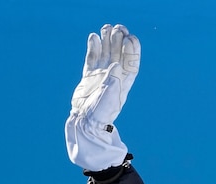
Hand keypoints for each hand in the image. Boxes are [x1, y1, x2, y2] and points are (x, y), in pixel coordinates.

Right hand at [65, 24, 140, 171]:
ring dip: (107, 42)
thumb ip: (112, 83)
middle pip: (119, 56)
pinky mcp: (89, 77)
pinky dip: (93, 48)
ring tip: (107, 28)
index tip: (131, 38)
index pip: (131, 64)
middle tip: (119, 28)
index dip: (132, 51)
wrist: (84, 124)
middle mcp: (114, 78)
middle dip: (120, 42)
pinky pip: (92, 59)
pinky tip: (93, 37)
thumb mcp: (107, 101)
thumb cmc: (98, 117)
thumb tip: (117, 65)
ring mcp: (101, 77)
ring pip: (106, 54)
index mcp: (123, 85)